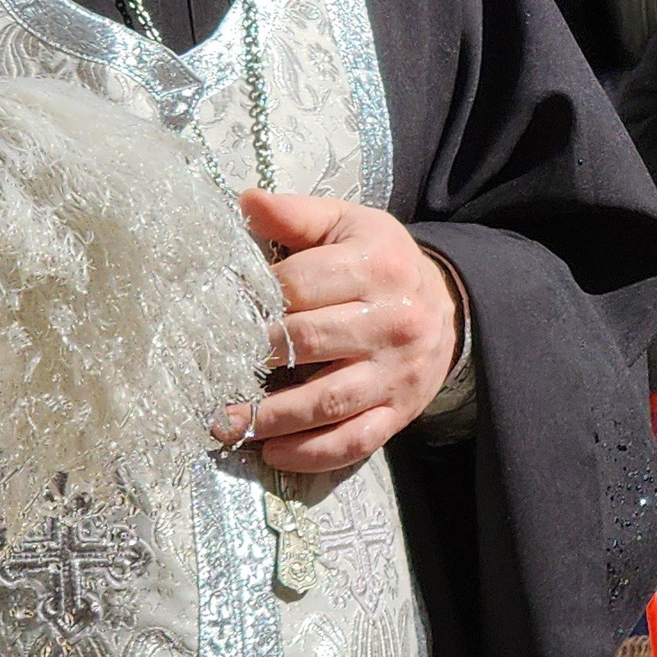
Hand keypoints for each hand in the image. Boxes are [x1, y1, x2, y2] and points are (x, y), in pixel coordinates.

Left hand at [224, 190, 462, 472]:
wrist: (448, 306)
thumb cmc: (381, 262)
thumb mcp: (348, 225)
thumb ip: (297, 215)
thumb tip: (245, 202)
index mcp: (376, 267)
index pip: (301, 286)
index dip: (252, 300)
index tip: (214, 313)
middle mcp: (392, 322)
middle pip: (308, 342)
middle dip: (252, 357)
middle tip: (208, 368)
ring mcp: (396, 373)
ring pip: (327, 402)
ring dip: (271, 418)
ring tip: (224, 423)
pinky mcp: (398, 412)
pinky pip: (353, 441)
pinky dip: (311, 454)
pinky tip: (272, 453)